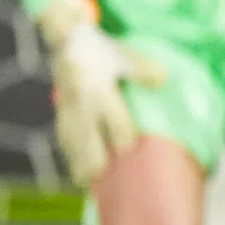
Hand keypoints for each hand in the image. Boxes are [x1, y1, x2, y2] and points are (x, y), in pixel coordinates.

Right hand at [37, 0, 166, 186]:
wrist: (66, 40)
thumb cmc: (99, 50)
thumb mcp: (123, 55)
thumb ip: (142, 69)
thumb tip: (164, 80)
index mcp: (98, 88)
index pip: (114, 120)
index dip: (123, 136)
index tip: (130, 149)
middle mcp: (81, 102)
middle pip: (87, 139)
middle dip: (95, 159)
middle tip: (103, 179)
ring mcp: (67, 109)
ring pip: (72, 141)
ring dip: (78, 162)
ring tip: (87, 184)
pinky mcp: (60, 112)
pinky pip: (63, 137)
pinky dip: (70, 155)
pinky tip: (76, 171)